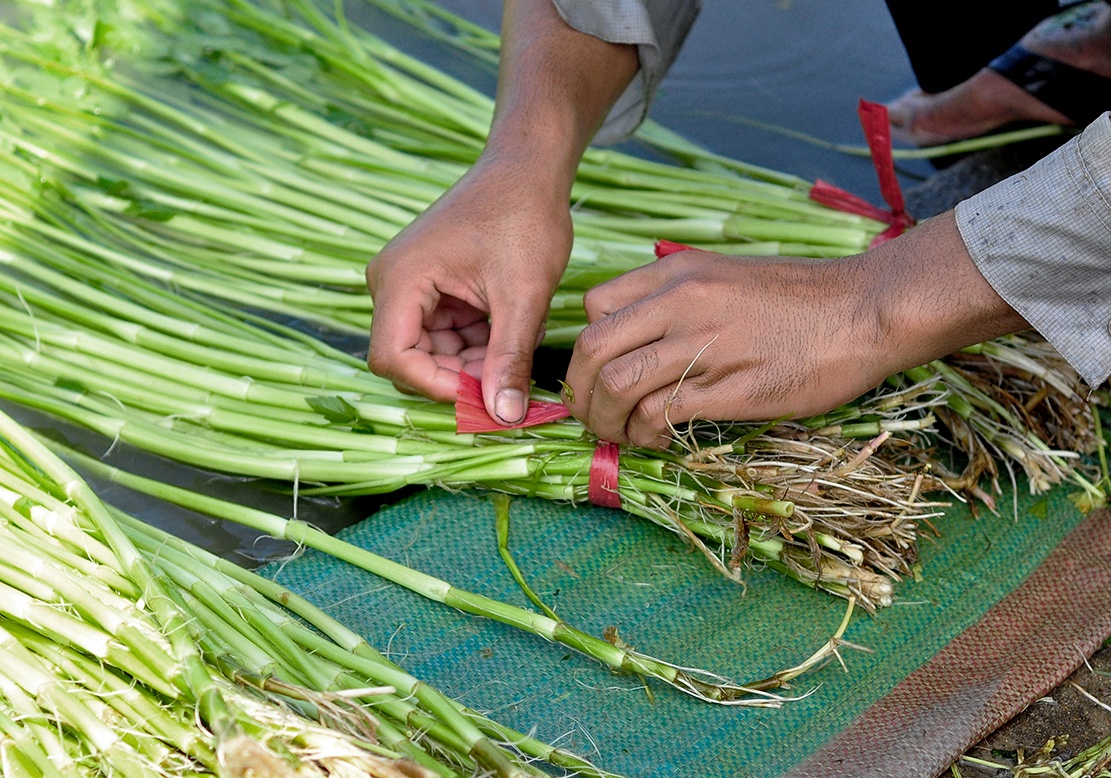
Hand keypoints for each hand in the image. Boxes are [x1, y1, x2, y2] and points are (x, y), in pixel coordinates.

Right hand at [366, 156, 570, 422]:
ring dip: (471, 361)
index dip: (437, 386)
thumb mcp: (523, 295)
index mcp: (401, 278)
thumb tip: (505, 417)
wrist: (529, 168)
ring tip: (517, 345)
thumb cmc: (524, 216)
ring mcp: (408, 284)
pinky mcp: (428, 286)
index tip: (484, 396)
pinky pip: (443, 333)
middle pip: (410, 358)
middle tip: (509, 381)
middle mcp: (392, 282)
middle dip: (458, 376)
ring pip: (430, 350)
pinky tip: (509, 329)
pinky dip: (475, 343)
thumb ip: (509, 358)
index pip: (394, 358)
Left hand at [562, 212, 1026, 446]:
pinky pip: (659, 413)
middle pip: (593, 349)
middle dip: (580, 393)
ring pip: (617, 385)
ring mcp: (702, 344)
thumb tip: (642, 341)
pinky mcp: (728, 386)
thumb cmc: (802, 298)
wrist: (865, 309)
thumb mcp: (728, 276)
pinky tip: (659, 440)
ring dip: (608, 421)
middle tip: (593, 418)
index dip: (586, 349)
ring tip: (622, 436)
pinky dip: (645, 434)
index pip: (595, 306)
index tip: (597, 375)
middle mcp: (679, 302)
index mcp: (677, 273)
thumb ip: (680, 300)